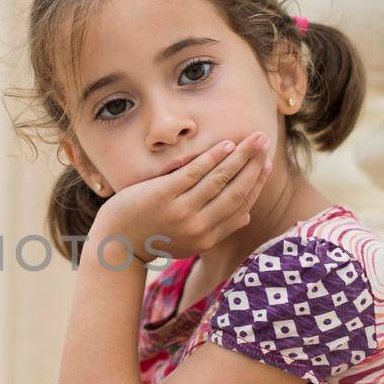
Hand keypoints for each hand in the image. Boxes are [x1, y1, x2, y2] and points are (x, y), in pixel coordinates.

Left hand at [92, 131, 273, 265]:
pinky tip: (225, 144)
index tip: (266, 165)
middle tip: (265, 142)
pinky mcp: (163, 195)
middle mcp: (198, 227)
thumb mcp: (189, 242)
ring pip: (218, 179)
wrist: (117, 244)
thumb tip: (247, 215)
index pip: (240, 206)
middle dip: (254, 165)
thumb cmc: (154, 237)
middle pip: (235, 191)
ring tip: (253, 138)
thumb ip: (217, 230)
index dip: (256, 184)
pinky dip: (212, 157)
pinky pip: (194, 172)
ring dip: (239, 156)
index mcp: (207, 239)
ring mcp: (180, 211)